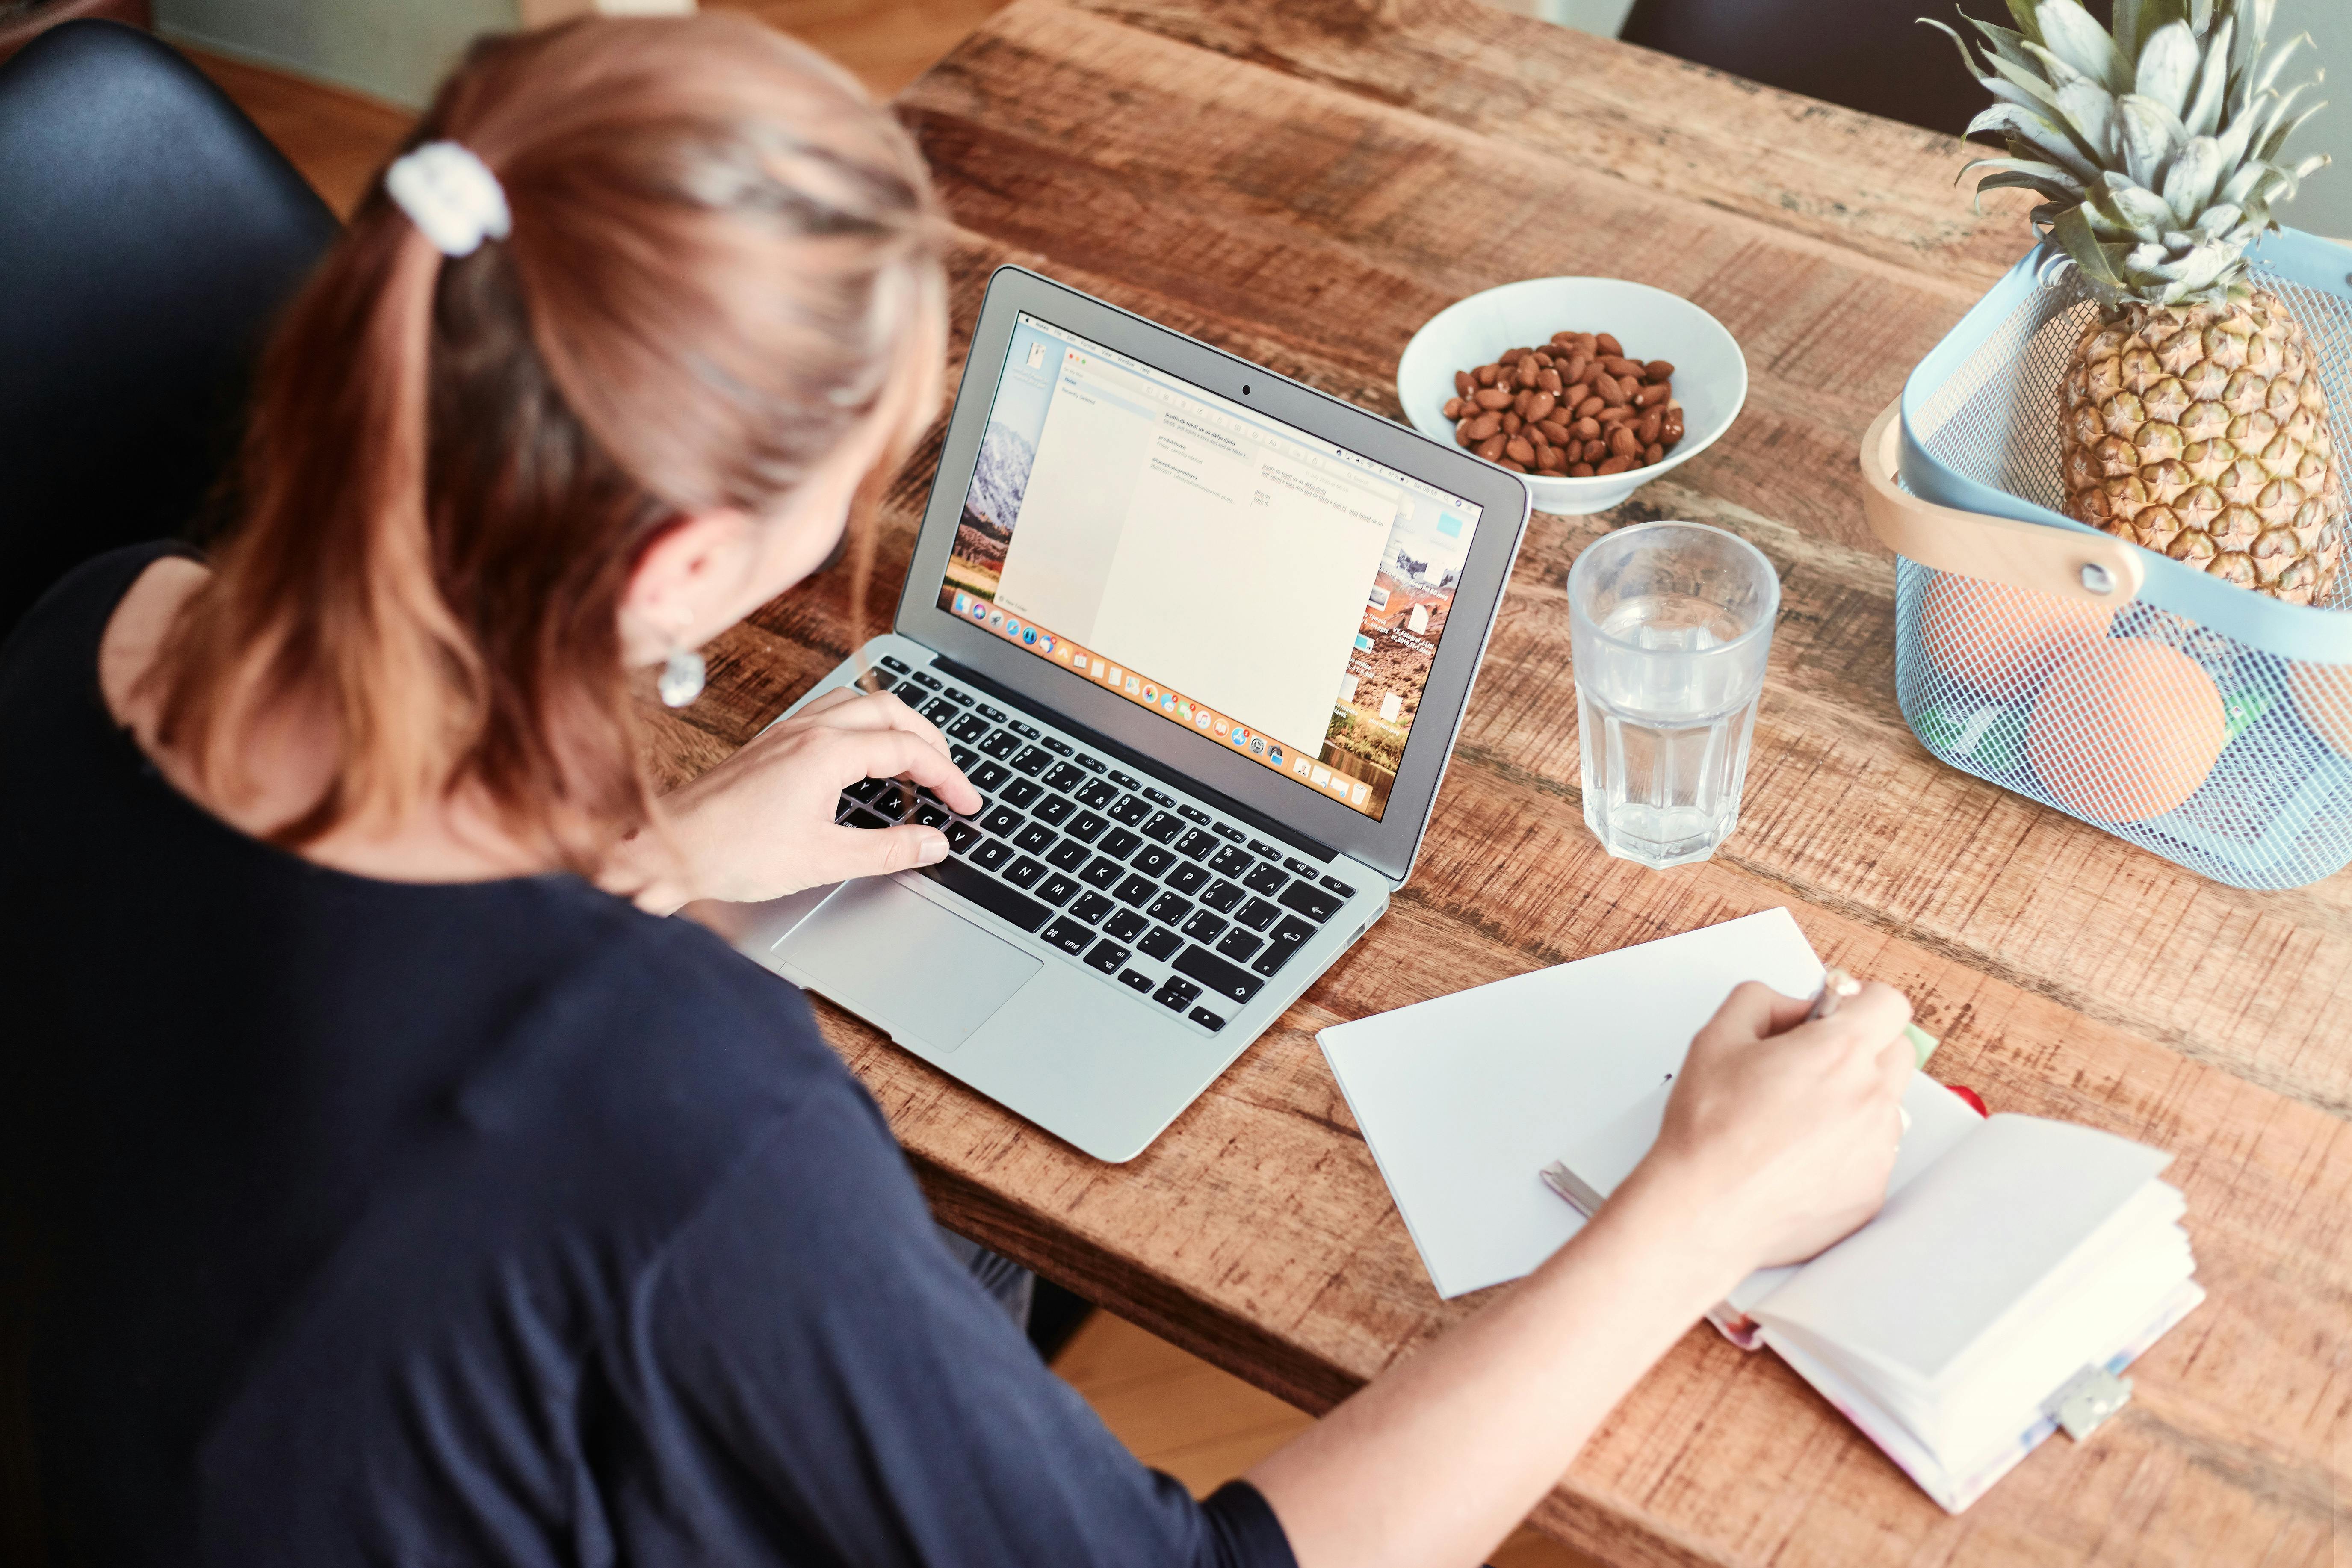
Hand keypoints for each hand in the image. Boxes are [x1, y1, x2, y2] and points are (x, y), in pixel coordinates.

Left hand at [638, 686, 983, 908]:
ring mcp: (788, 731)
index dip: (949, 777)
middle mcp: (809, 730)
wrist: (669, 846)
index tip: (967, 804)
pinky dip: (864, 725)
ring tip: (917, 757)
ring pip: (861, 702)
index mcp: (827, 752)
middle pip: (892, 710)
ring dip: (897, 723)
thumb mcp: (824, 859)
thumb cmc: (733, 851)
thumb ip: (888, 849)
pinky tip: (864, 754)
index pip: (909, 750)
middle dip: (931, 740)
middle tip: (951, 778)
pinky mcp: (773, 742)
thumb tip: (932, 842)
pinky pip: (832, 712)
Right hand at [1620, 980, 1914, 1278]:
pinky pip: (1873, 1154)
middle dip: (1862, 1049)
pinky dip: (1845, 1150)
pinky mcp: (1871, 1191)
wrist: (1704, 1210)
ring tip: (1797, 1120)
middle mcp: (1869, 1098)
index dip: (1862, 1002)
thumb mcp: (1715, 1037)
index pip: (1889, 1004)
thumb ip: (1761, 1000)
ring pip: (1886, 1106)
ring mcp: (1876, 1149)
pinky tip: (1798, 1157)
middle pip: (1897, 1051)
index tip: (1840, 1014)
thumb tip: (1793, 1007)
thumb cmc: (1708, 1132)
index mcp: (1837, 1052)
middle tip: (1813, 1065)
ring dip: (1854, 1102)